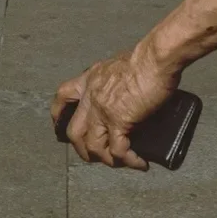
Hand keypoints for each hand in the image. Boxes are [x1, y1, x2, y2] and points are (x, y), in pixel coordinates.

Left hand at [50, 43, 179, 169]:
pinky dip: (129, 160)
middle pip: (74, 131)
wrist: (157, 58)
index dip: (59, 114)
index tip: (61, 124)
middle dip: (82, 148)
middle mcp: (92, 96)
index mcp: (92, 78)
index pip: (64, 95)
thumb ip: (114, 79)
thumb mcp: (121, 62)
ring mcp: (103, 111)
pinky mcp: (119, 122)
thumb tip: (124, 91)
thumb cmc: (148, 55)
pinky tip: (139, 162)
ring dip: (105, 159)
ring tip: (120, 162)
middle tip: (96, 154)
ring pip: (92, 146)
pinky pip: (118, 150)